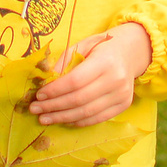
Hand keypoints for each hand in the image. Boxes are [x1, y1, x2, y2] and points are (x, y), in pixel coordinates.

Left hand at [29, 22, 151, 126]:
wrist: (130, 52)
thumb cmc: (101, 48)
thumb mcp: (82, 46)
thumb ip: (64, 62)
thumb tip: (46, 82)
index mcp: (105, 61)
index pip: (75, 81)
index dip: (55, 90)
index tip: (39, 94)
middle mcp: (116, 80)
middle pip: (79, 99)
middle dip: (54, 106)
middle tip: (35, 109)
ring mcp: (122, 95)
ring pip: (87, 112)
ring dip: (62, 117)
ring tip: (45, 118)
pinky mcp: (124, 105)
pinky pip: (97, 118)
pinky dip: (78, 121)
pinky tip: (63, 120)